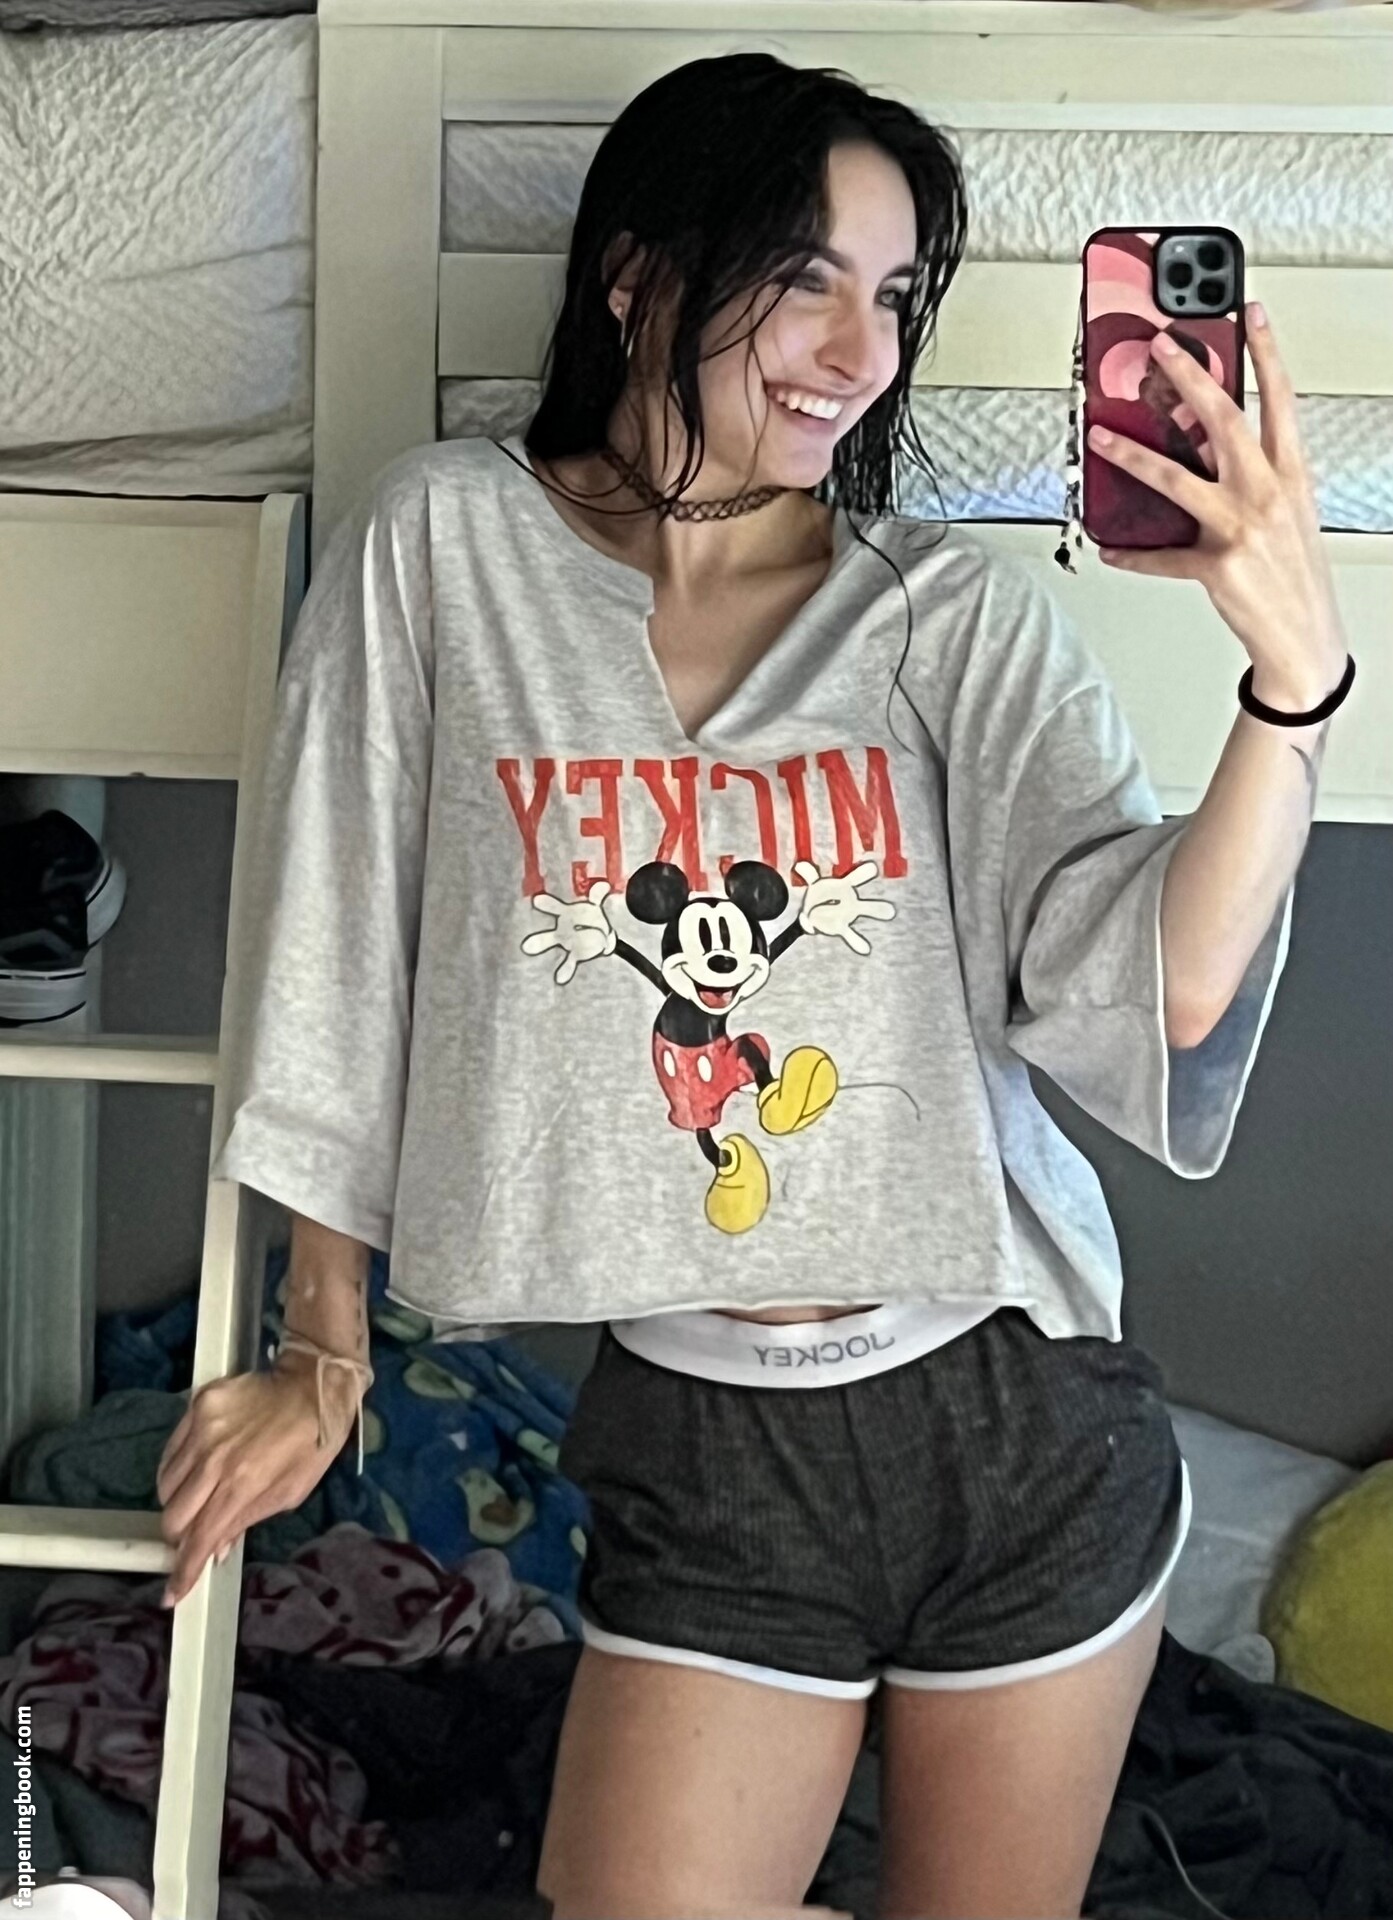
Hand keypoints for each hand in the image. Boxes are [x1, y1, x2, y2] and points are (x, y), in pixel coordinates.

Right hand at [155, 1357, 354, 1605]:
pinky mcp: (196, 1406)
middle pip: (172, 1516)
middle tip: (194, 1534)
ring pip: (164, 1486)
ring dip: (177, 1502)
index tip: (172, 1594)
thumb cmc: (311, 1442)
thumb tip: (215, 1550)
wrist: (313, 1384)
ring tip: (198, 1498)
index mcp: (242, 1484)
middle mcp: (215, 1458)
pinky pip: (169, 1452)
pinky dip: (176, 1470)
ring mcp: (201, 1429)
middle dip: (179, 1536)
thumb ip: (247, 1520)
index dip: (184, 1571)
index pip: (200, 1538)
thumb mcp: (290, 1492)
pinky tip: (194, 1471)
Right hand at [522, 880, 617, 983]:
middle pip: (546, 934)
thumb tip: (603, 885)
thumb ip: (597, 895)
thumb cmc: (590, 916)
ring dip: (543, 950)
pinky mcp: (575, 954)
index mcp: (564, 913)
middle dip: (538, 939)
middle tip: (525, 945)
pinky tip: (560, 978)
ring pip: (553, 948)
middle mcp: (561, 929)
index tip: (537, 900)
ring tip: (530, 951)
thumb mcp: (594, 904)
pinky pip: (569, 963)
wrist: (600, 934)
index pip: (554, 907)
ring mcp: (566, 942)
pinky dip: (565, 970)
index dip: (547, 904)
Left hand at [793, 859, 896, 952]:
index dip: (864, 873)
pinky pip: (849, 935)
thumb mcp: (814, 882)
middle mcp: (852, 900)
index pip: (856, 878)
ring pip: (864, 917)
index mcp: (845, 885)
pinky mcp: (841, 927)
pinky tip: (865, 948)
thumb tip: (799, 866)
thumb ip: (809, 874)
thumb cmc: (819, 893)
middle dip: (877, 907)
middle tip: (891, 910)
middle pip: (867, 904)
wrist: (813, 911)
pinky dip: (856, 941)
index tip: (874, 869)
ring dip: (875, 917)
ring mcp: (849, 914)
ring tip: (889, 916)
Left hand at [1088, 302, 1348, 706]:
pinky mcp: (1214, 566)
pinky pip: (1161, 556)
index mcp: (1290, 474)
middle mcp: (1266, 493)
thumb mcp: (1288, 511)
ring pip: (1176, 478)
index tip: (1248, 313)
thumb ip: (1253, 474)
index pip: (1280, 399)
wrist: (1305, 635)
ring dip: (1132, 455)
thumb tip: (1205, 445)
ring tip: (1101, 436)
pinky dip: (1134, 554)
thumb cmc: (1294, 572)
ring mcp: (1240, 528)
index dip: (1265, 352)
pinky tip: (1112, 549)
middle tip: (1161, 348)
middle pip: (1223, 419)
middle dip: (1189, 377)